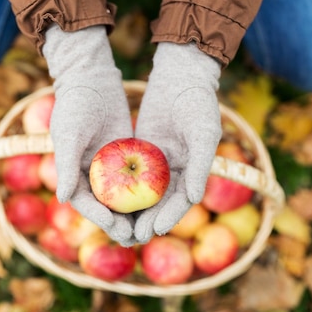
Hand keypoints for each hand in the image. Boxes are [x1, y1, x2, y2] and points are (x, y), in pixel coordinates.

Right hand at [42, 24, 134, 243]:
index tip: (116, 229)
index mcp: (72, 173)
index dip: (99, 218)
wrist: (92, 78)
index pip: (85, 202)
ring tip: (148, 230)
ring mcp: (109, 166)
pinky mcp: (126, 155)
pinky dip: (145, 192)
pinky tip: (160, 204)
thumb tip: (62, 199)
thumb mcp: (70, 134)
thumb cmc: (75, 104)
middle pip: (105, 206)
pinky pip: (136, 178)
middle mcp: (90, 174)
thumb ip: (65, 166)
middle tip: (136, 238)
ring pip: (122, 197)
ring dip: (134, 214)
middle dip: (119, 223)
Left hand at [133, 42, 221, 242]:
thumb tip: (194, 198)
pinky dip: (122, 187)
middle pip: (161, 202)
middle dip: (149, 220)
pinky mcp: (141, 150)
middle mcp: (177, 169)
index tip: (156, 230)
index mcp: (195, 169)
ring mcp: (158, 161)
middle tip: (134, 237)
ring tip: (121, 227)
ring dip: (134, 210)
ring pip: (144, 191)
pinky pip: (130, 172)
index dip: (170, 216)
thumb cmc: (198, 103)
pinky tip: (108, 200)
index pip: (182, 200)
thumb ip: (201, 165)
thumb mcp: (203, 132)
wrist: (180, 75)